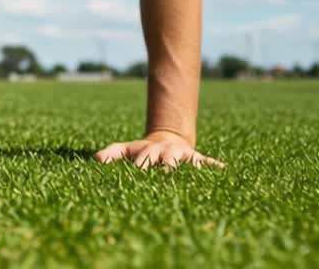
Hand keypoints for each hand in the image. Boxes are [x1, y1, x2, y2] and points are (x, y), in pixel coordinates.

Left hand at [94, 130, 224, 169]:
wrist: (168, 140)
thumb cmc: (143, 151)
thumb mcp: (126, 149)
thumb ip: (111, 153)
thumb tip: (96, 159)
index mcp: (150, 152)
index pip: (145, 160)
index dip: (142, 167)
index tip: (138, 174)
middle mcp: (168, 153)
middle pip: (168, 161)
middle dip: (167, 168)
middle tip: (166, 177)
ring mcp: (184, 156)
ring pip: (188, 162)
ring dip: (191, 169)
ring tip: (195, 177)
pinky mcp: (198, 159)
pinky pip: (208, 162)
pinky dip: (215, 166)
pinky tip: (223, 170)